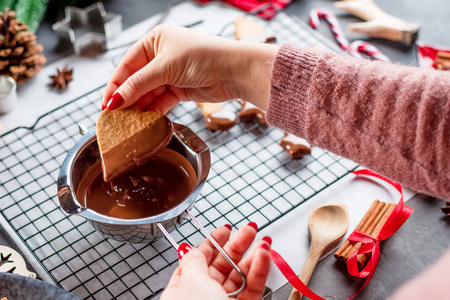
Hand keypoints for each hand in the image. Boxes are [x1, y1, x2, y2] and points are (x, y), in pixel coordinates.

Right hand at [102, 25, 278, 113]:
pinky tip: (146, 121)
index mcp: (154, 41)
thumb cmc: (202, 56)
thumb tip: (115, 100)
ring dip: (140, 107)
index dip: (116, 84)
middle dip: (127, 98)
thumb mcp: (165, 67)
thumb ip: (138, 85)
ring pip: (148, 93)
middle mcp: (161, 56)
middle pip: (136, 80)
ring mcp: (171, 74)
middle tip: (115, 117)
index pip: (127, 65)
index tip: (106, 104)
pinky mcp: (180, 89)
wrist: (233, 70)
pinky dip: (155, 111)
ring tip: (128, 123)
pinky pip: (162, 102)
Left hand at [161, 223, 271, 299]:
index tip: (225, 229)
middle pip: (221, 265)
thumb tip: (189, 248)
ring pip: (240, 276)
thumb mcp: (191, 284)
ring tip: (262, 240)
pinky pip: (253, 288)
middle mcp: (203, 297)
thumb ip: (193, 262)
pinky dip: (260, 271)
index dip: (212, 242)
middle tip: (249, 229)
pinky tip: (264, 256)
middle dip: (236, 245)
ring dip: (252, 256)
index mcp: (182, 290)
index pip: (198, 260)